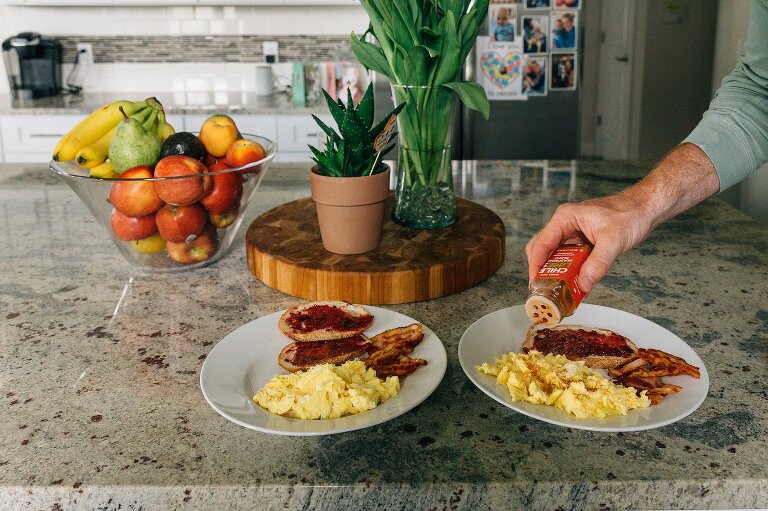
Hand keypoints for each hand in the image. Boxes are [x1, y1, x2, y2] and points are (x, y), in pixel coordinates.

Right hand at [525, 192, 654, 293]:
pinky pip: (568, 259)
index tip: (535, 284)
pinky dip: (569, 272)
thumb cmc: (630, 214)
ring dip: (556, 273)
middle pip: (541, 250)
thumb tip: (583, 284)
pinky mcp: (581, 241)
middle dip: (542, 271)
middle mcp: (565, 224)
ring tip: (559, 290)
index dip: (536, 265)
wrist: (645, 208)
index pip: (541, 244)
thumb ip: (597, 263)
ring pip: (554, 256)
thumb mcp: (613, 241)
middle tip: (545, 290)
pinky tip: (574, 284)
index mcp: (565, 218)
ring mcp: (572, 233)